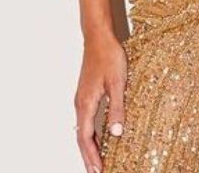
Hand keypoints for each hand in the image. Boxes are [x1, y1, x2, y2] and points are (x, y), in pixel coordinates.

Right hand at [74, 32, 126, 172]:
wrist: (98, 38)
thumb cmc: (109, 57)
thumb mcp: (118, 83)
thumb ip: (116, 108)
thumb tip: (117, 132)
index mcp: (86, 103)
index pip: (85, 137)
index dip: (91, 155)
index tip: (98, 170)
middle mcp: (80, 104)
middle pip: (81, 137)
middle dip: (88, 156)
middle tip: (96, 172)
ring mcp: (81, 99)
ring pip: (82, 129)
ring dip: (88, 147)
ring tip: (96, 162)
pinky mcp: (86, 95)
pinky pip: (85, 121)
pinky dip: (89, 134)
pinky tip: (97, 138)